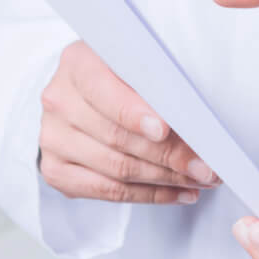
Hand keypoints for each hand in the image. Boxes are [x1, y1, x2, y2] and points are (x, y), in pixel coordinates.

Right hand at [37, 40, 221, 202]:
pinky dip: (149, 195)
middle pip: (117, 137)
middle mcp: (59, 100)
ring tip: (199, 180)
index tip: (166, 130)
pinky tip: (177, 193)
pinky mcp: (55, 170)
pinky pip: (107, 191)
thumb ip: (158, 83)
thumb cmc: (120, 74)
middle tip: (205, 165)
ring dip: (165, 178)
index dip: (136, 115)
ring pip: (116, 168)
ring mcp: (53, 138)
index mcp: (78, 63)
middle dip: (169, 155)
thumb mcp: (137, 63)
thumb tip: (195, 120)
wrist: (82, 92)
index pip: (107, 93)